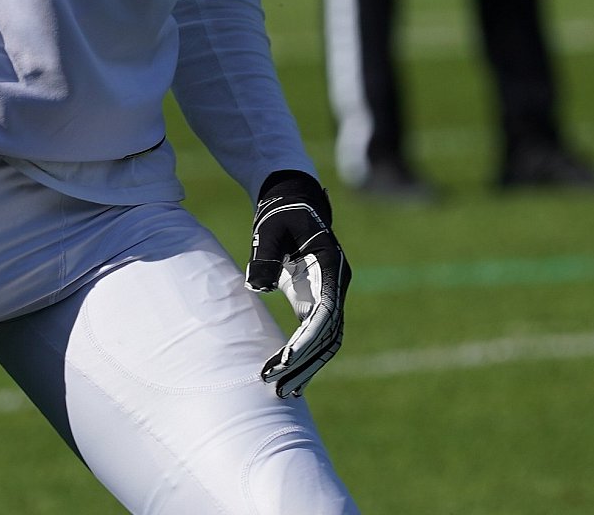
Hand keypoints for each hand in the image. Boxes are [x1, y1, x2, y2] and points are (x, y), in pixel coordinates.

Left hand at [246, 170, 350, 397]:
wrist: (292, 201)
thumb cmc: (280, 212)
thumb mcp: (271, 227)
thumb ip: (266, 255)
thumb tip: (257, 286)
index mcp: (330, 264)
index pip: (326, 313)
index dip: (307, 340)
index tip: (285, 361)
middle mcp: (336, 283)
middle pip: (328, 334)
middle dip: (304, 363)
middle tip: (276, 386)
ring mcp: (329, 294)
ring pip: (325, 341)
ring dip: (306, 367)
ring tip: (283, 393)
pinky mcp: (316, 300)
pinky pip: (316, 336)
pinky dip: (304, 357)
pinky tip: (290, 379)